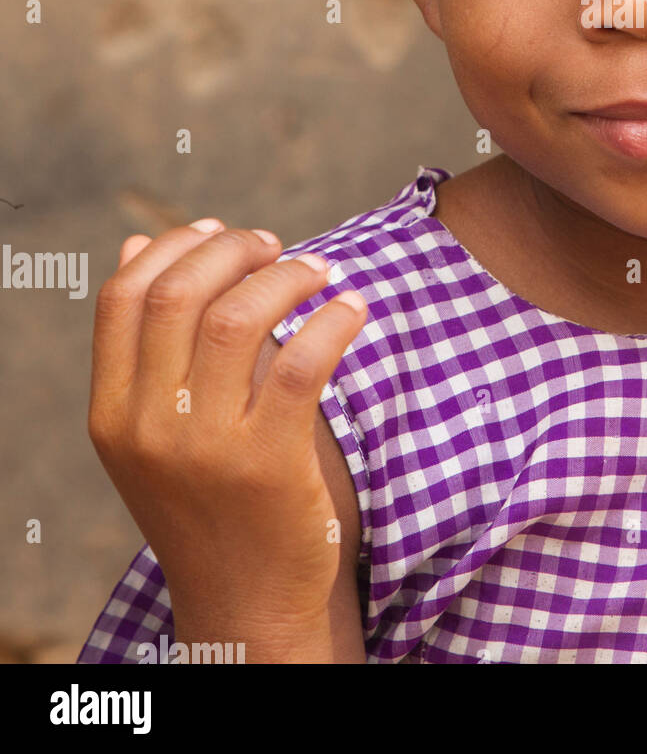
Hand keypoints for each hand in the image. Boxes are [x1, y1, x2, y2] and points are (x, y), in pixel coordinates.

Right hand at [88, 220, 366, 645]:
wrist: (245, 600)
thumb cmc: (208, 497)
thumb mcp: (157, 429)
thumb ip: (152, 343)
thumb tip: (138, 241)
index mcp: (112, 413)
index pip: (121, 298)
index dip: (173, 247)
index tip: (219, 229)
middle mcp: (148, 427)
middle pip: (179, 295)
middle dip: (233, 250)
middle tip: (276, 247)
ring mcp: (206, 447)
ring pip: (237, 318)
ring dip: (286, 277)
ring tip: (319, 272)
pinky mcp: (270, 463)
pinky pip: (301, 364)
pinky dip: (331, 321)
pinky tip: (351, 309)